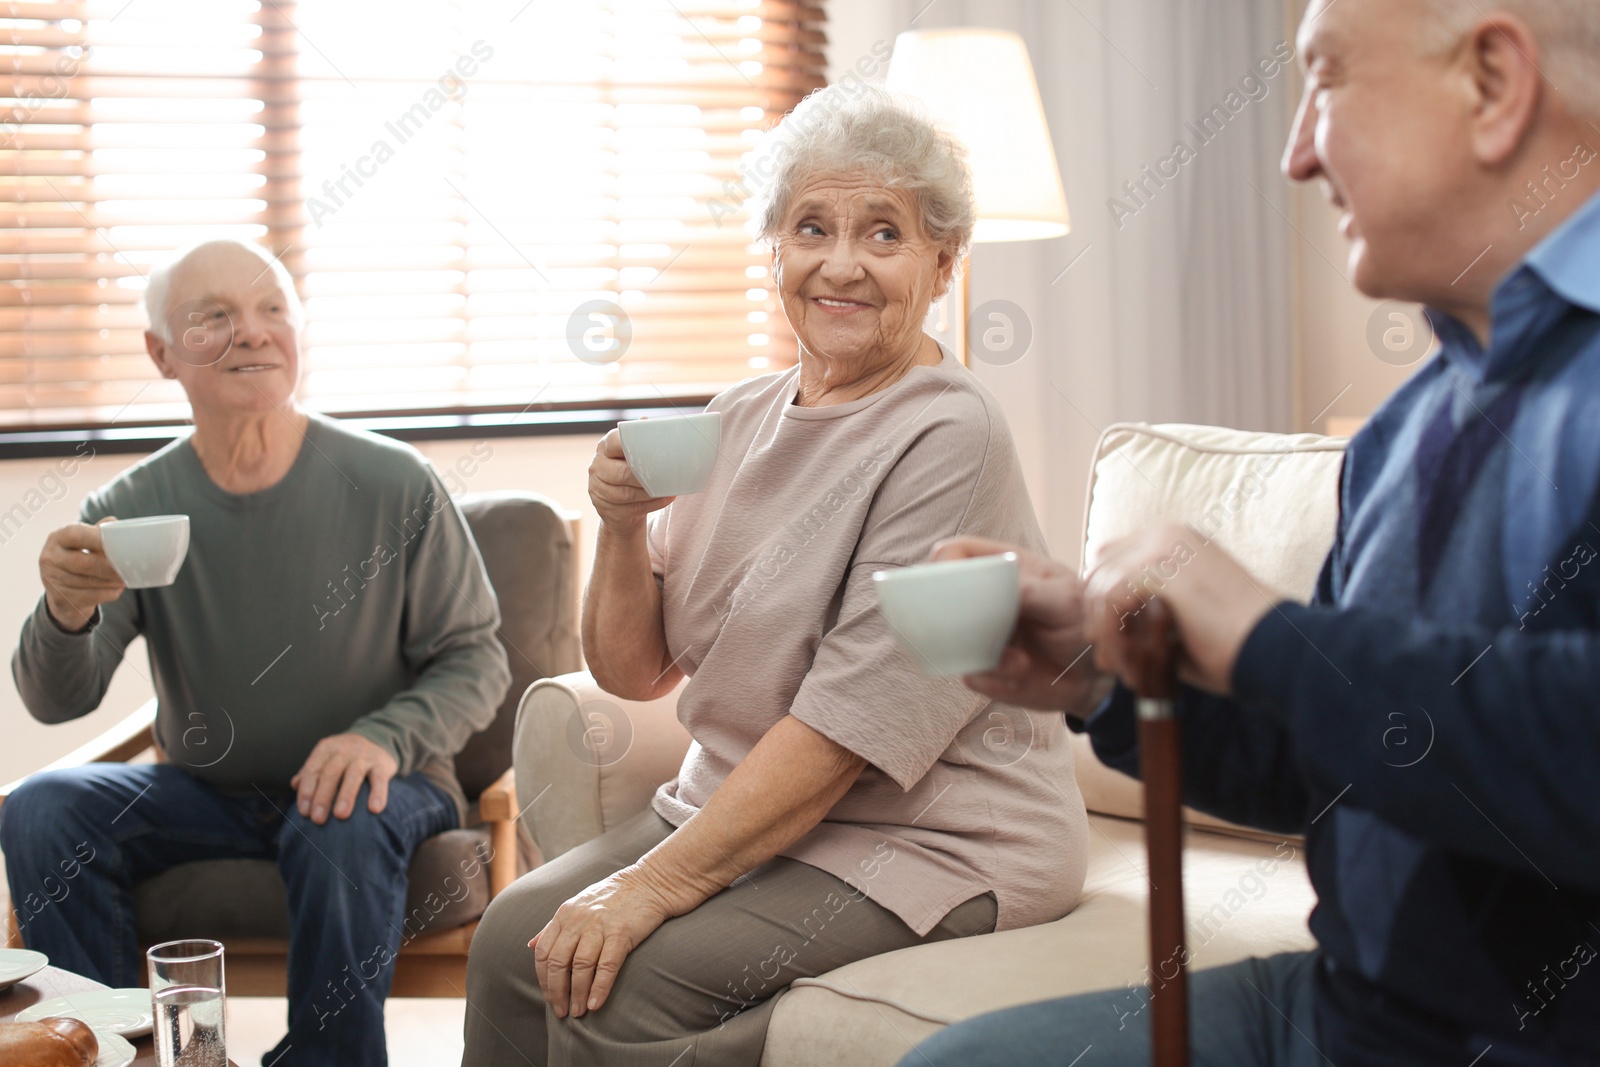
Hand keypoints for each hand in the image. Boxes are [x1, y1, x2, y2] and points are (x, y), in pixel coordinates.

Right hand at [39, 519, 125, 631]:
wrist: (64, 591)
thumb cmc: (82, 558)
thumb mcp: (87, 542)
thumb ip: (101, 533)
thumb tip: (117, 526)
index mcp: (58, 538)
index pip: (76, 535)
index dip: (99, 539)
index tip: (120, 543)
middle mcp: (49, 557)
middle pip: (84, 563)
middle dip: (110, 567)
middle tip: (129, 568)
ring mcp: (51, 579)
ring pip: (88, 582)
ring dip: (112, 582)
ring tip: (126, 579)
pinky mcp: (59, 599)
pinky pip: (89, 597)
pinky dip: (108, 593)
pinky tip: (117, 589)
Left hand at [290, 733, 398, 824]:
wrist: (376, 738)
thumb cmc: (344, 757)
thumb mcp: (326, 759)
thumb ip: (310, 772)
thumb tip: (294, 785)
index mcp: (326, 749)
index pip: (313, 770)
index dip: (307, 791)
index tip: (305, 813)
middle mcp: (344, 750)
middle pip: (331, 773)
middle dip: (323, 797)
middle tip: (318, 819)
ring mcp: (364, 756)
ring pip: (354, 774)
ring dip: (346, 795)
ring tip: (340, 816)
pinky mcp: (382, 763)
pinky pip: (380, 778)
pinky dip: (378, 793)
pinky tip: (374, 809)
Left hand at [531, 867, 671, 1018]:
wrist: (649, 883)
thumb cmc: (613, 897)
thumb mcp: (577, 905)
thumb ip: (554, 926)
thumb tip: (531, 945)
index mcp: (564, 914)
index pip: (543, 953)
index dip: (544, 980)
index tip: (550, 998)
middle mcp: (578, 919)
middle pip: (558, 962)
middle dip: (557, 992)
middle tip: (562, 1011)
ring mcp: (599, 926)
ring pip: (580, 966)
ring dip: (578, 994)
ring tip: (579, 1011)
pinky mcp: (621, 932)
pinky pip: (606, 965)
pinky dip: (599, 988)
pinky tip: (596, 1004)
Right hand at [587, 428, 674, 530]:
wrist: (618, 507)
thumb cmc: (629, 473)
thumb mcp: (630, 455)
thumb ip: (637, 439)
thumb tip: (647, 422)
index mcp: (604, 448)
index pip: (616, 441)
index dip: (633, 444)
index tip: (652, 449)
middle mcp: (597, 467)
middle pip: (623, 473)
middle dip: (646, 476)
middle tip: (667, 475)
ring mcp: (598, 490)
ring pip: (628, 493)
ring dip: (651, 492)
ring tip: (669, 488)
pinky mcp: (605, 509)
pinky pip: (632, 508)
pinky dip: (653, 504)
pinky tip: (665, 499)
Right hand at [931, 537, 1107, 714]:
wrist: (1097, 675)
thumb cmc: (1084, 623)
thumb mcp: (1067, 600)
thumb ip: (1031, 591)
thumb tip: (992, 588)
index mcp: (1002, 569)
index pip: (957, 553)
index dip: (943, 562)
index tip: (944, 580)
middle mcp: (984, 601)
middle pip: (939, 596)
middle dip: (949, 614)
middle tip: (981, 630)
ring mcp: (980, 636)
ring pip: (949, 641)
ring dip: (980, 653)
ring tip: (1020, 661)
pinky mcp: (985, 670)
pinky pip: (971, 675)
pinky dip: (996, 678)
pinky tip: (1023, 672)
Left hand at [1082, 523, 1275, 694]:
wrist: (1274, 649)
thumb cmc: (1235, 644)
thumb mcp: (1181, 618)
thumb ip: (1143, 611)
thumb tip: (1097, 628)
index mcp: (1175, 539)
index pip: (1111, 560)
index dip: (1104, 604)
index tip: (1117, 643)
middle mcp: (1165, 534)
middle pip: (1098, 572)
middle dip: (1098, 619)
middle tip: (1115, 661)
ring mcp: (1162, 546)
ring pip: (1099, 589)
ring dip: (1106, 636)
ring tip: (1127, 671)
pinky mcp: (1160, 568)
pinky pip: (1109, 602)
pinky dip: (1112, 638)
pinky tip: (1130, 666)